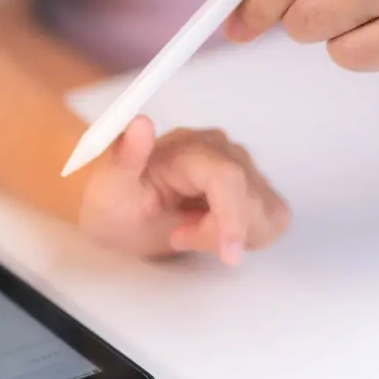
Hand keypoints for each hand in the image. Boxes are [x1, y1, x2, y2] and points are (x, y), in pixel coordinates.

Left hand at [79, 117, 289, 263]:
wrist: (118, 206)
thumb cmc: (112, 201)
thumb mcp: (108, 187)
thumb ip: (124, 157)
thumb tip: (140, 123)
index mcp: (186, 147)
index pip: (228, 178)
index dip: (232, 218)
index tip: (227, 255)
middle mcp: (220, 149)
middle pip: (251, 199)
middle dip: (219, 232)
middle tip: (177, 235)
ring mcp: (240, 166)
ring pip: (266, 213)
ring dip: (232, 235)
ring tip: (189, 229)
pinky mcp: (252, 186)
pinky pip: (271, 218)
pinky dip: (244, 235)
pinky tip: (208, 229)